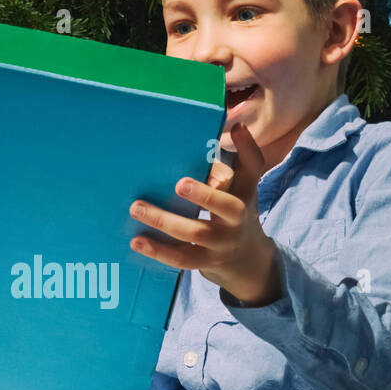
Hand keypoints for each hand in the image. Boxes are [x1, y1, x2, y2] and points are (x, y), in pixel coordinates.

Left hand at [128, 122, 282, 305]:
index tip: (234, 128)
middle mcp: (237, 219)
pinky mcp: (203, 262)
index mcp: (245, 192)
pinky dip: (157, 250)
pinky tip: (136, 240)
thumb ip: (230, 161)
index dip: (247, 148)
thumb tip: (227, 127)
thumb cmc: (233, 210)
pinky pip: (180, 258)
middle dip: (204, 196)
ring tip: (136, 207)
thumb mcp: (240, 186)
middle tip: (179, 183)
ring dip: (164, 221)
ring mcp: (220, 244)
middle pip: (227, 207)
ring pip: (194, 234)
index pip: (253, 168)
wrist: (245, 259)